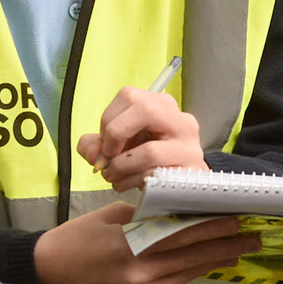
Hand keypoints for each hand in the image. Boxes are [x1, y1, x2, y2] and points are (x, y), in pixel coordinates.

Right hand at [32, 201, 257, 283]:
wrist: (45, 275)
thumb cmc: (73, 241)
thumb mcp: (106, 217)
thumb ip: (142, 216)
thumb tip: (173, 212)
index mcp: (129, 245)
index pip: (180, 234)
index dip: (211, 227)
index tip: (236, 218)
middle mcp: (138, 273)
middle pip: (190, 257)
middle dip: (223, 246)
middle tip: (251, 237)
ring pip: (184, 274)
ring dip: (212, 261)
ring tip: (237, 251)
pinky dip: (188, 274)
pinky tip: (204, 266)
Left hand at [77, 86, 207, 191]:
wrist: (176, 187)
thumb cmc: (146, 163)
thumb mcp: (118, 147)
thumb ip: (96, 144)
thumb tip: (92, 152)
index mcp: (161, 106)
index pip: (129, 96)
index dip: (108, 119)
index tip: (104, 141)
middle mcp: (180, 121)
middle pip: (143, 110)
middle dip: (115, 134)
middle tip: (107, 156)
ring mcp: (189, 147)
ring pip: (150, 150)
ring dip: (120, 166)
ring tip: (112, 175)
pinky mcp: (189, 173)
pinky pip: (155, 176)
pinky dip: (131, 182)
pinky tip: (125, 184)